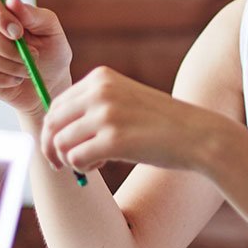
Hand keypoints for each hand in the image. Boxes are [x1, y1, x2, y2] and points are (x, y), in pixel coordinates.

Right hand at [0, 0, 72, 117]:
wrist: (49, 82)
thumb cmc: (50, 50)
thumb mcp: (50, 29)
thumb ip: (32, 14)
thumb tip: (11, 1)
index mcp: (1, 9)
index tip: (19, 32)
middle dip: (10, 48)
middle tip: (33, 55)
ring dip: (12, 65)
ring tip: (27, 68)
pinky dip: (4, 79)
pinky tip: (16, 79)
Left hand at [40, 66, 227, 174]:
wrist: (196, 135)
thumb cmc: (159, 123)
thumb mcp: (124, 99)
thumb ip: (93, 105)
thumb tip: (54, 129)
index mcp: (100, 78)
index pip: (56, 103)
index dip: (52, 129)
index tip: (58, 147)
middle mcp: (99, 92)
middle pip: (52, 123)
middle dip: (50, 147)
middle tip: (58, 165)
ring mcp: (106, 115)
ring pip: (60, 143)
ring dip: (69, 160)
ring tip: (91, 163)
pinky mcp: (113, 140)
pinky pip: (76, 159)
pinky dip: (82, 168)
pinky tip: (101, 165)